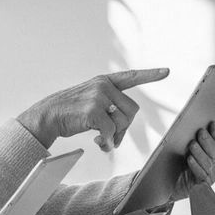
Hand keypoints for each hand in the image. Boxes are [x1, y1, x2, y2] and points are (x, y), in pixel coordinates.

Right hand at [19, 68, 167, 150]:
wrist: (47, 116)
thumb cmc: (71, 113)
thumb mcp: (91, 102)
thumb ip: (109, 110)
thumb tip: (119, 135)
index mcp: (104, 82)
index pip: (131, 76)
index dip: (150, 74)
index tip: (167, 71)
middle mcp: (103, 86)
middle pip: (131, 110)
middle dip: (124, 128)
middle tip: (112, 137)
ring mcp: (98, 97)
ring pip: (123, 122)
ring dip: (115, 136)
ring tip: (102, 140)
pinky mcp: (93, 111)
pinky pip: (110, 132)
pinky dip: (107, 142)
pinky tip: (98, 144)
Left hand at [179, 121, 214, 188]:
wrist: (168, 186)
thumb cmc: (176, 166)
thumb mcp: (183, 150)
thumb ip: (190, 141)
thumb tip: (189, 125)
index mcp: (212, 153)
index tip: (211, 123)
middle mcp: (213, 164)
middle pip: (214, 151)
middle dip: (207, 141)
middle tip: (200, 131)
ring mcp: (210, 175)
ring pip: (208, 162)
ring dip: (200, 152)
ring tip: (192, 144)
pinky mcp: (203, 186)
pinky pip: (201, 175)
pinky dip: (195, 166)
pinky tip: (189, 159)